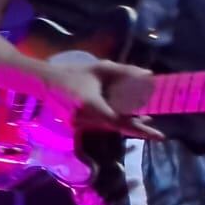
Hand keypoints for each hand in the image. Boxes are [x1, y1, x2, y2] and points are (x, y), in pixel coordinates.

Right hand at [45, 59, 163, 139]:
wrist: (46, 82)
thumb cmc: (73, 73)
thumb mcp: (101, 68)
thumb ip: (125, 71)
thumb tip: (149, 75)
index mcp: (90, 104)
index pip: (119, 120)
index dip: (139, 128)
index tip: (158, 135)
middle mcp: (85, 118)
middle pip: (117, 125)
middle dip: (137, 127)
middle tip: (156, 131)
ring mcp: (81, 123)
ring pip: (111, 125)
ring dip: (128, 123)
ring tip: (146, 119)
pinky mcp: (80, 124)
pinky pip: (103, 123)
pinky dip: (117, 120)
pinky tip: (129, 116)